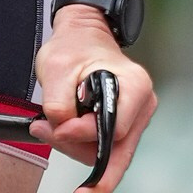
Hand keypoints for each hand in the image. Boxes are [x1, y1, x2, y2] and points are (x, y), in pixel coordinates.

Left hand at [32, 7, 154, 192]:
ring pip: (108, 154)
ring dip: (76, 147)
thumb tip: (63, 131)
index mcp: (135, 87)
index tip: (56, 126)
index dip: (82, 135)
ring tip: (52, 125)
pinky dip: (80, 144)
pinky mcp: (123, 125)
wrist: (82, 38)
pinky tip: (64, 129)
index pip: (115, 130)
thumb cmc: (74, 46)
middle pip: (116, 151)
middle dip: (78, 149)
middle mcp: (142, 105)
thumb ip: (58, 105)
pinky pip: (104, 148)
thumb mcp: (56, 69)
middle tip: (49, 133)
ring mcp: (135, 118)